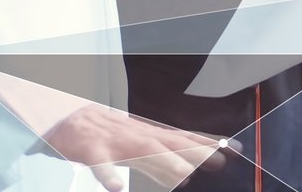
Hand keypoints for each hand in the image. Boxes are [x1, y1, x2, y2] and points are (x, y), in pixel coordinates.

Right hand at [44, 105, 225, 190]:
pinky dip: (108, 174)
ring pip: (141, 151)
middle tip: (220, 160)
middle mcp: (136, 135)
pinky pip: (99, 164)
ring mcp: (114, 141)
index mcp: (148, 134)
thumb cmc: (106, 134)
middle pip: (170, 142)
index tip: (236, 149)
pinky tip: (115, 188)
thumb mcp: (138, 144)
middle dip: (196, 151)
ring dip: (162, 161)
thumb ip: (162, 158)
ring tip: (183, 175)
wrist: (65, 117)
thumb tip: (191, 171)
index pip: (184, 137)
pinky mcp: (91, 149)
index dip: (209, 143)